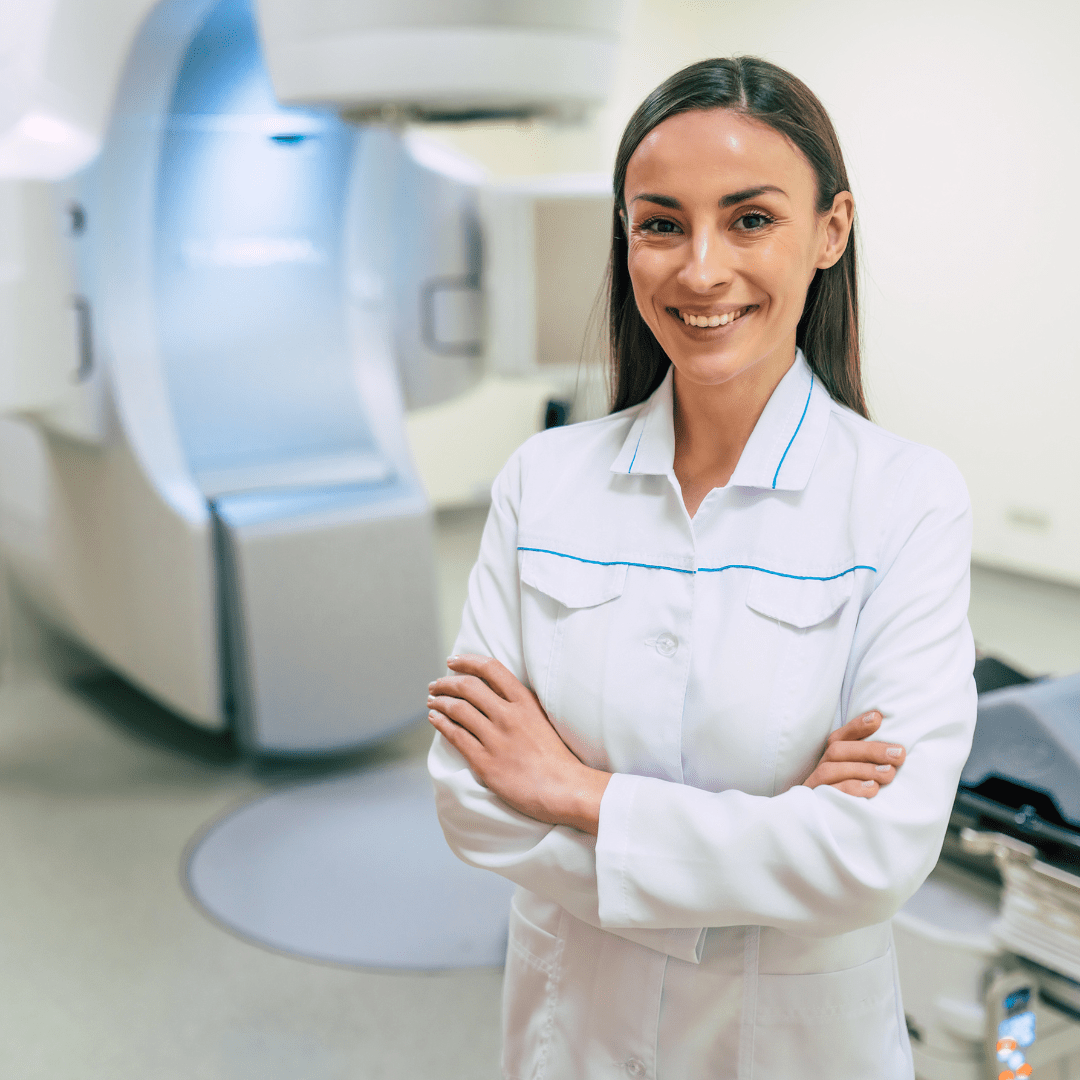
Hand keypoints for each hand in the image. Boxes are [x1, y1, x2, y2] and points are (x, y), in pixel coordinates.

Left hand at [427, 654, 610, 834]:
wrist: (564, 789)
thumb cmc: (555, 756)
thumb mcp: (541, 718)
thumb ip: (520, 704)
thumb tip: (493, 690)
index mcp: (525, 702)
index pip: (490, 668)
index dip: (467, 661)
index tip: (452, 661)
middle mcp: (508, 716)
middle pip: (468, 687)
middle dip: (446, 682)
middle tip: (436, 684)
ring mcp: (496, 739)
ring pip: (458, 709)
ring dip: (439, 702)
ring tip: (432, 701)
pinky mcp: (485, 762)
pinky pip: (455, 736)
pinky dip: (440, 723)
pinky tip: (435, 719)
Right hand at [802, 711, 904, 797]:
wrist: (822, 829)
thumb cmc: (852, 796)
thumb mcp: (860, 774)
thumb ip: (871, 759)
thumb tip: (894, 741)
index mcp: (831, 756)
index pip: (840, 736)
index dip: (857, 726)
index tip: (878, 718)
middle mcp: (821, 767)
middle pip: (837, 750)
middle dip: (869, 750)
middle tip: (899, 754)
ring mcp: (816, 785)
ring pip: (832, 770)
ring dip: (862, 769)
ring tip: (889, 773)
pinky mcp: (816, 802)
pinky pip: (829, 793)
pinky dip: (851, 789)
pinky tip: (873, 790)